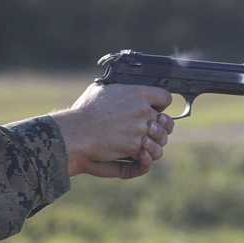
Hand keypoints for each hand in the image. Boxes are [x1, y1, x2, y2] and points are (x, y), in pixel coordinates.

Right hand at [50, 83, 174, 178]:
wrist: (78, 130)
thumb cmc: (85, 110)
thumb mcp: (100, 89)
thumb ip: (116, 88)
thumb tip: (115, 87)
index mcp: (137, 93)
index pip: (165, 97)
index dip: (162, 104)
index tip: (156, 109)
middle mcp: (143, 111)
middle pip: (165, 121)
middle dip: (159, 126)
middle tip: (150, 130)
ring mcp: (140, 129)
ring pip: (161, 139)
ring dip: (155, 142)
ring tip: (145, 143)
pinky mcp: (134, 146)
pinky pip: (149, 153)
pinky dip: (144, 156)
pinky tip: (136, 154)